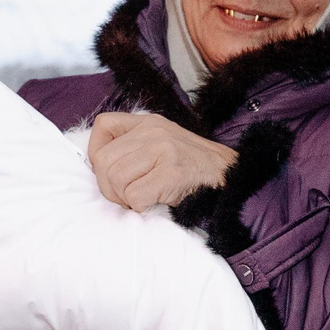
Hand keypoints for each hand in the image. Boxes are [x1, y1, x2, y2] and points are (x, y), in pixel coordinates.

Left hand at [86, 111, 237, 212]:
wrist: (232, 178)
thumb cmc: (194, 169)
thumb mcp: (163, 144)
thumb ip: (134, 147)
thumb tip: (100, 166)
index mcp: (149, 123)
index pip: (103, 125)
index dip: (97, 152)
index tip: (109, 171)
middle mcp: (154, 132)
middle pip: (104, 161)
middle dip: (109, 187)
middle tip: (127, 196)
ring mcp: (164, 151)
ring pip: (115, 179)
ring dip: (124, 198)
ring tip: (142, 199)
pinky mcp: (172, 173)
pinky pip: (135, 196)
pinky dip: (140, 207)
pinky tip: (155, 203)